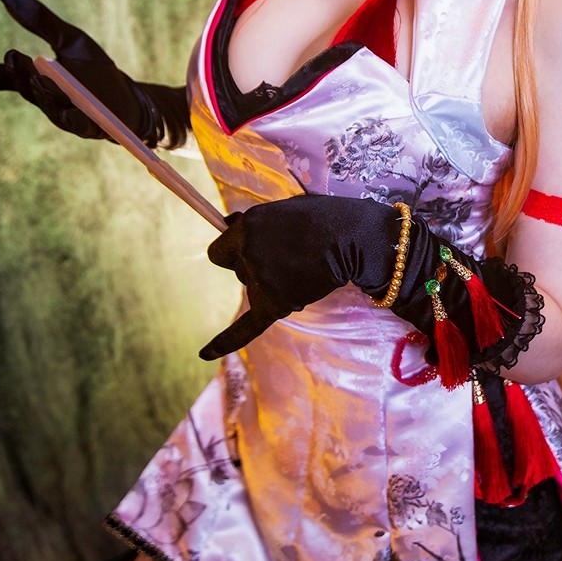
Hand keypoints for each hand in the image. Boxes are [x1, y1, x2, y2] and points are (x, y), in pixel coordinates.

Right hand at [0, 0, 188, 146]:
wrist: (130, 100)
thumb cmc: (98, 72)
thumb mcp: (70, 38)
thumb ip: (37, 17)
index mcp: (33, 78)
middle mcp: (41, 98)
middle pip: (17, 86)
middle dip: (12, 73)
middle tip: (10, 55)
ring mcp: (61, 113)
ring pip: (43, 101)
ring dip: (37, 85)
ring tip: (37, 68)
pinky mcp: (84, 125)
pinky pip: (69, 117)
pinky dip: (62, 104)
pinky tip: (60, 90)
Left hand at [200, 194, 539, 381]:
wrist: (359, 239)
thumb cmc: (328, 216)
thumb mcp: (289, 206)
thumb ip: (257, 219)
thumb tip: (229, 223)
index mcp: (248, 227)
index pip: (221, 247)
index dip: (237, 247)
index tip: (254, 246)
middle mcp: (247, 254)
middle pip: (236, 269)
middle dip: (255, 263)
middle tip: (290, 255)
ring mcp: (260, 281)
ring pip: (251, 288)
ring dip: (268, 282)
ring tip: (302, 269)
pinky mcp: (275, 304)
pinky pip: (245, 327)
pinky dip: (224, 341)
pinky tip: (202, 354)